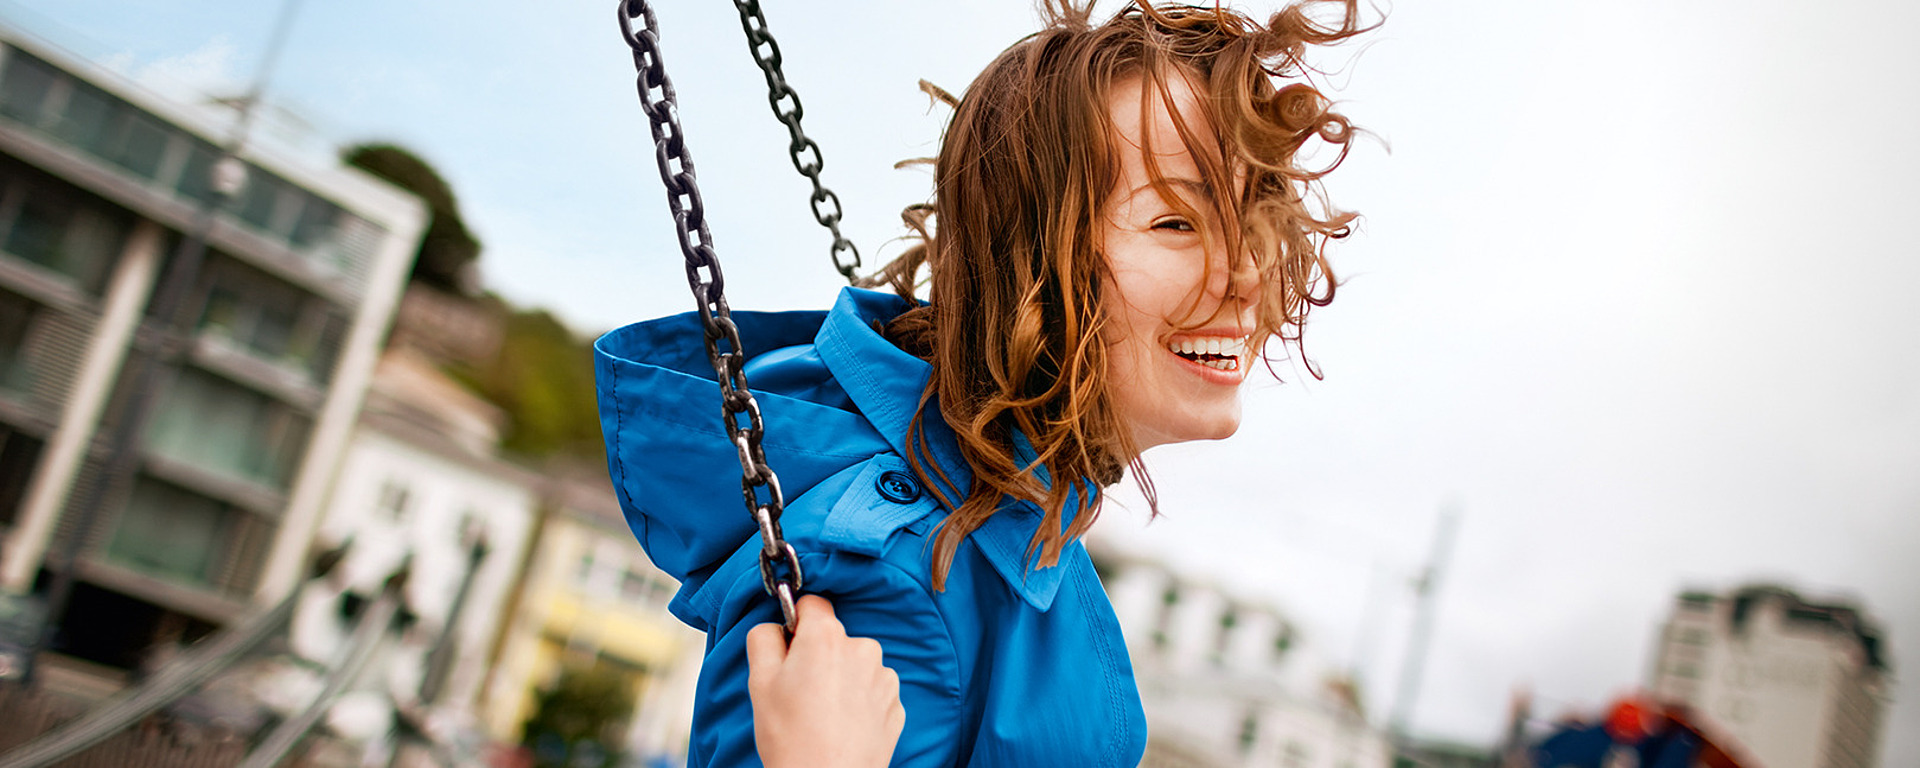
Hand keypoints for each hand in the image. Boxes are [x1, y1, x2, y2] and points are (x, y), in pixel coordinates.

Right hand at [747, 595, 904, 767]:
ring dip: (841, 679)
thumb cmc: (792, 739)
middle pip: (835, 637)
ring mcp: (884, 677)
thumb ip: (763, 638)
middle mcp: (862, 648)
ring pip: (855, 663)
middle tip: (800, 691)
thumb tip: (774, 626)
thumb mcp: (759, 682)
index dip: (796, 622)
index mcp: (827, 637)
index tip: (789, 646)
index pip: (812, 603)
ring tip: (822, 714)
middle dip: (818, 655)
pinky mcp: (896, 704)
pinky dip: (858, 701)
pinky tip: (842, 725)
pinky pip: (872, 690)